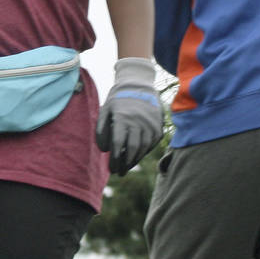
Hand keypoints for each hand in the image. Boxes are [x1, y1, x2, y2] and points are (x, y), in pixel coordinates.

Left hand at [95, 57, 162, 174]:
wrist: (139, 86)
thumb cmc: (118, 101)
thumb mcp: (105, 111)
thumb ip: (101, 130)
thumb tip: (105, 150)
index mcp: (123, 119)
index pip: (119, 144)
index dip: (115, 159)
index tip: (112, 169)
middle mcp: (139, 123)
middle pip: (132, 150)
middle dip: (125, 164)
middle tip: (118, 172)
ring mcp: (150, 125)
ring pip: (143, 149)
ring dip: (134, 160)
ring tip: (126, 167)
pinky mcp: (158, 127)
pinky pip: (151, 144)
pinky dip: (143, 152)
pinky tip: (135, 156)